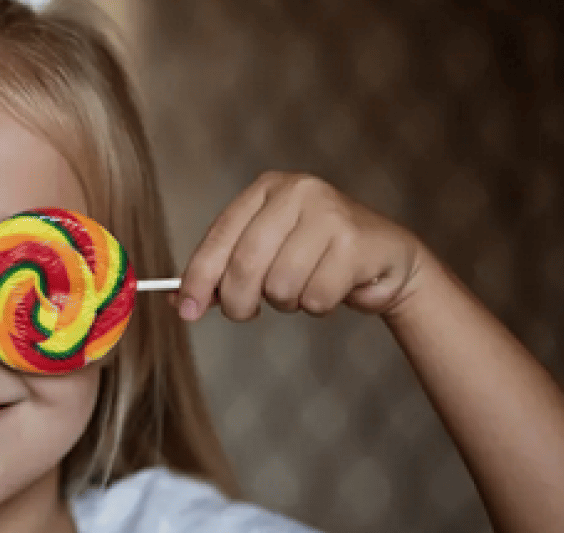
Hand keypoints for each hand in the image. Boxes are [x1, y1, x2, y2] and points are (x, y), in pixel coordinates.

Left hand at [176, 171, 425, 320]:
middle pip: (245, 264)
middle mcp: (298, 191)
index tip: (186, 310)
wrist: (385, 260)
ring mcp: (330, 213)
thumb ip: (223, 272)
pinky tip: (332, 287)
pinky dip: (317, 306)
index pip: (219, 237)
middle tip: (247, 312)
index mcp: (267, 188)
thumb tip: (178, 301)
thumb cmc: (316, 257)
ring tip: (304, 288)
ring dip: (286, 303)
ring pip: (280, 285)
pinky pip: (314, 297)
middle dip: (240, 301)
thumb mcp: (265, 255)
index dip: (198, 278)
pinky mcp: (357, 243)